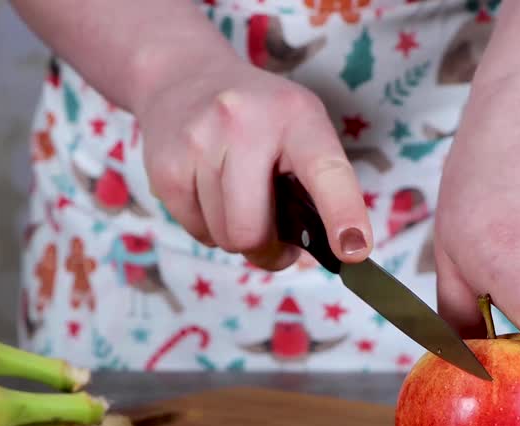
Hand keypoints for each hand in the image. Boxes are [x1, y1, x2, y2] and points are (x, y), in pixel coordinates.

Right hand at [131, 55, 372, 269]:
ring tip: (237, 198)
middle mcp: (243, 124)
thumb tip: (332, 252)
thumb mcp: (299, 129)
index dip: (342, 214)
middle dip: (267, 250)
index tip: (354, 249)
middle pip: (252, 231)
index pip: (325, 170)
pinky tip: (209, 192)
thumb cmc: (257, 118)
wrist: (183, 78)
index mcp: (295, 117)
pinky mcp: (165, 168)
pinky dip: (208, 226)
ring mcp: (199, 144)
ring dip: (235, 234)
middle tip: (275, 238)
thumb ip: (318, 187)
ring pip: (224, 237)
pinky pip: (195, 232)